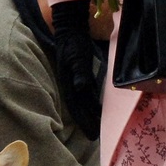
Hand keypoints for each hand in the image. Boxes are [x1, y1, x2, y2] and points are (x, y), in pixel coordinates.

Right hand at [52, 0, 100, 139]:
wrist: (70, 28)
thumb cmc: (73, 42)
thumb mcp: (77, 56)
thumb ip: (80, 73)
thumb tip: (81, 89)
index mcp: (69, 82)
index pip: (77, 106)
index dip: (84, 121)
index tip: (91, 134)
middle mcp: (71, 84)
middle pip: (79, 108)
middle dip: (86, 122)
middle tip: (94, 138)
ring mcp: (75, 79)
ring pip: (82, 102)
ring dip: (89, 114)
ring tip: (96, 127)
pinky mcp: (80, 74)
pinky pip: (86, 93)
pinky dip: (91, 103)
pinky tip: (97, 108)